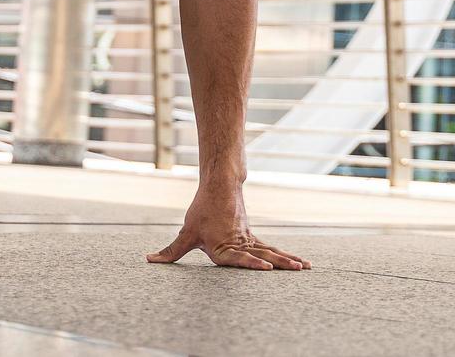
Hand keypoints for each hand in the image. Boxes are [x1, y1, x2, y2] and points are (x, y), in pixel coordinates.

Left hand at [146, 186, 309, 270]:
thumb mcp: (186, 233)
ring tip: (305, 267)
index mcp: (224, 247)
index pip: (240, 258)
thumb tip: (149, 260)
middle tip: (297, 269)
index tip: (267, 268)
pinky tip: (298, 262)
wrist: (219, 186)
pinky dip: (284, 255)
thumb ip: (171, 251)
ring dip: (288, 259)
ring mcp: (249, 240)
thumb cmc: (202, 211)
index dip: (252, 264)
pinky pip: (271, 248)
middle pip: (263, 254)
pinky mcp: (253, 237)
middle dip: (281, 263)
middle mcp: (240, 244)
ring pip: (271, 251)